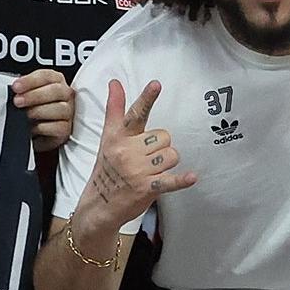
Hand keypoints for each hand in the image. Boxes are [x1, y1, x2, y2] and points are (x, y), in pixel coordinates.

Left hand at [12, 69, 74, 152]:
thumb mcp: (23, 95)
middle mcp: (64, 95)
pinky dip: (43, 127)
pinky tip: (32, 127)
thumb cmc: (28, 109)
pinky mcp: (66, 129)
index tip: (16, 87)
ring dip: (39, 111)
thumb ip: (20, 90)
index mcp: (54, 81)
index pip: (47, 76)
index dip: (31, 81)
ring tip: (25, 115)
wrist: (31, 132)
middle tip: (17, 101)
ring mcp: (68, 112)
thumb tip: (10, 91)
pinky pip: (59, 126)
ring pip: (60, 108)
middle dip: (35, 96)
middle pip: (56, 90)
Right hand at [79, 81, 196, 232]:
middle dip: (160, 146)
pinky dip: (182, 180)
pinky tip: (191, 177)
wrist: (98, 206)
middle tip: (145, 158)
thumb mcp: (107, 139)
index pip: (135, 114)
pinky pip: (170, 179)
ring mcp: (136, 170)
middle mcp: (126, 152)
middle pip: (164, 136)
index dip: (147, 99)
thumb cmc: (107, 168)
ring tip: (151, 170)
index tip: (156, 84)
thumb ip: (115, 110)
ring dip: (167, 163)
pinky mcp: (147, 187)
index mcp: (117, 138)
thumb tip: (115, 83)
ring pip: (172, 154)